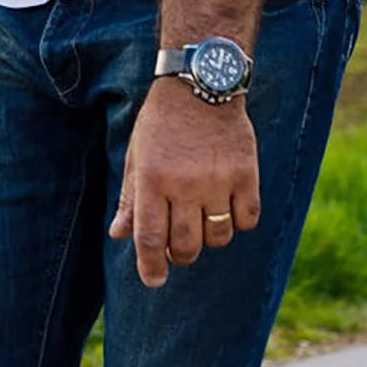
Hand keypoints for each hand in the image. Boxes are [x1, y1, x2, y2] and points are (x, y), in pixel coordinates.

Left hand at [109, 79, 260, 287]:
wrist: (201, 86)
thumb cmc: (161, 124)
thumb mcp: (136, 157)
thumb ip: (130, 198)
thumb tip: (118, 234)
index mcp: (152, 181)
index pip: (150, 238)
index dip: (150, 266)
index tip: (154, 281)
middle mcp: (184, 185)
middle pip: (185, 244)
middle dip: (180, 255)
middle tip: (179, 248)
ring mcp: (218, 180)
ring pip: (218, 236)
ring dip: (209, 239)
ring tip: (203, 224)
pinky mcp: (246, 173)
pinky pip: (248, 217)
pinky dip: (239, 222)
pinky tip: (230, 210)